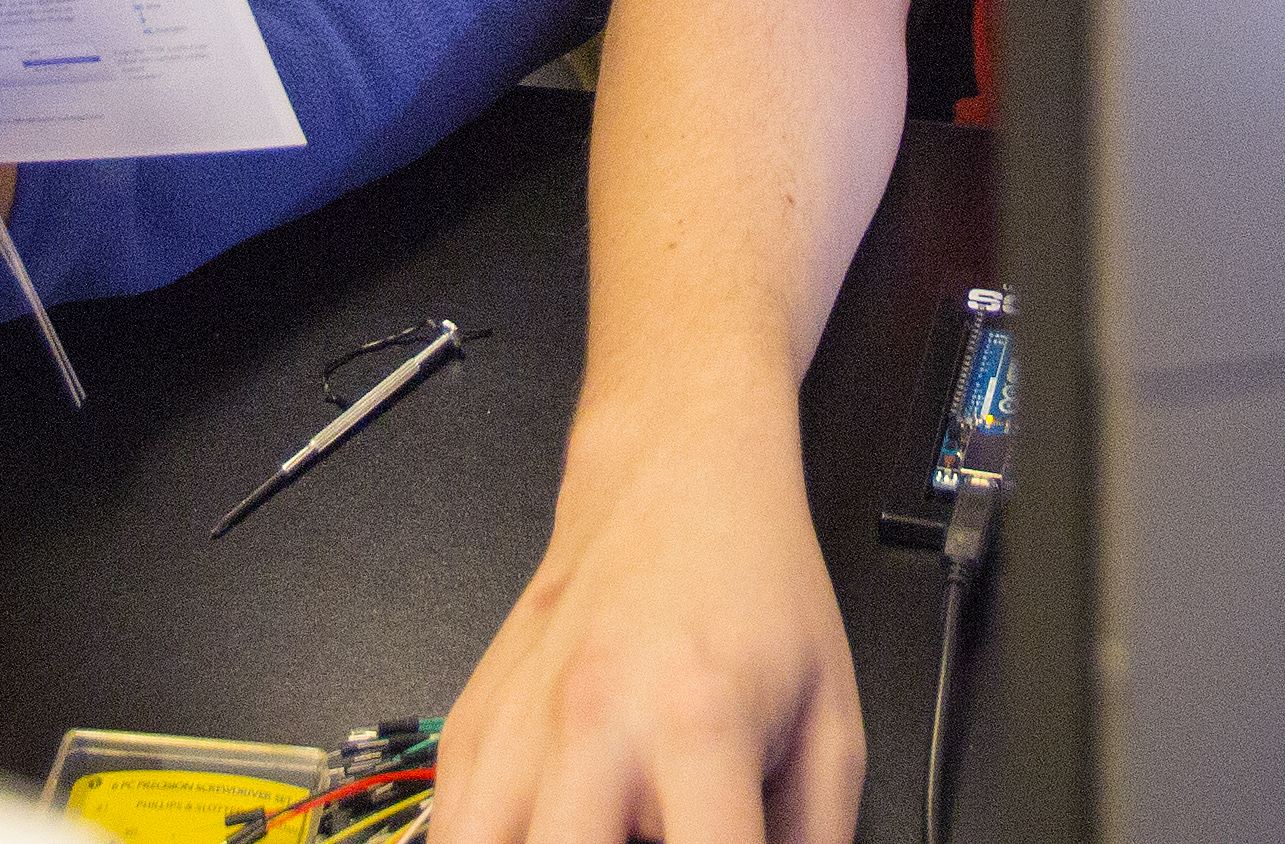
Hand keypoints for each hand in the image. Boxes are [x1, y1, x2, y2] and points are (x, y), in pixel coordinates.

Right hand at [432, 400, 860, 843]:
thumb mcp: (832, 720)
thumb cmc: (754, 587)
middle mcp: (593, 731)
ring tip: (599, 840)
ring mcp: (517, 732)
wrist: (673, 478)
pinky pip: (452, 833)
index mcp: (697, 727)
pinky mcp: (471, 730)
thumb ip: (812, 840)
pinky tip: (551, 834)